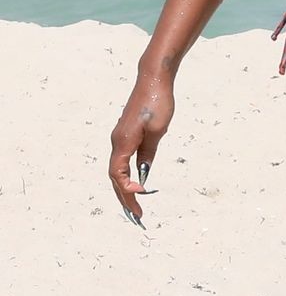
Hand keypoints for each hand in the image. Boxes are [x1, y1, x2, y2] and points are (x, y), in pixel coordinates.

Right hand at [109, 72, 174, 224]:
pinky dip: (127, 176)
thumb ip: (149, 152)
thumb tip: (144, 173)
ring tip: (136, 206)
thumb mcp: (159, 130)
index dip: (127, 189)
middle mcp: (117, 141)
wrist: (153, 79)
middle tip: (138, 216)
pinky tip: (138, 184)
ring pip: (117, 170)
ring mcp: (120, 138)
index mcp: (123, 142)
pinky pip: (122, 161)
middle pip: (115, 177)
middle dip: (125, 198)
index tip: (142, 196)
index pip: (118, 174)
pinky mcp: (126, 135)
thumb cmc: (158, 102)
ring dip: (125, 189)